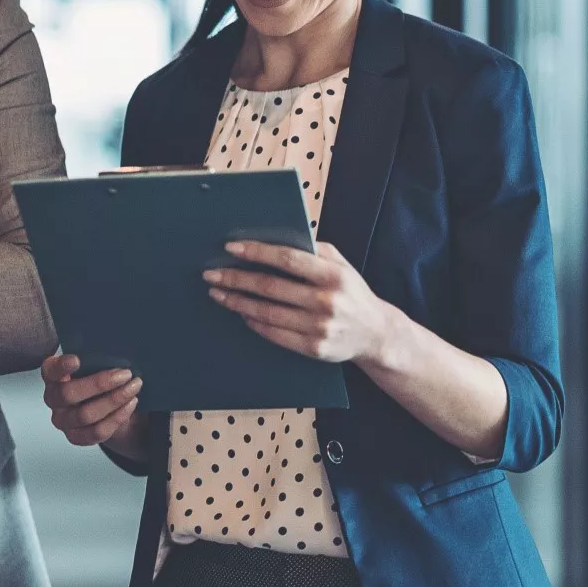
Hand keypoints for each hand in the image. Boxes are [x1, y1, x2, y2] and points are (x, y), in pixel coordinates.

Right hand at [40, 354, 146, 458]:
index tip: (77, 360)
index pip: (50, 370)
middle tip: (125, 374)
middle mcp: (53, 399)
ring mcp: (63, 421)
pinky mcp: (76, 437)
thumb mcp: (94, 364)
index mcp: (53, 376)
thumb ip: (96, 359)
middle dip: (100, 384)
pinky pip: (96, 432)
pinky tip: (130, 404)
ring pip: (85, 415)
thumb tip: (117, 352)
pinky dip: (117, 417)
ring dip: (114, 400)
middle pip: (69, 394)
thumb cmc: (98, 379)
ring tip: (133, 388)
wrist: (108, 406)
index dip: (61, 366)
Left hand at [205, 241, 399, 366]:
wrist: (376, 334)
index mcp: (333, 274)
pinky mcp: (314, 349)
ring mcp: (320, 327)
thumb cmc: (351, 292)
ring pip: (268, 313)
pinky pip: (275, 334)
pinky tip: (240, 312)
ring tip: (219, 293)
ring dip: (238, 302)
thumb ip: (314, 249)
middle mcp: (327, 301)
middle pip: (271, 287)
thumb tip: (275, 238)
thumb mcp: (341, 264)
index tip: (231, 248)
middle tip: (211, 273)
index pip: (288, 259)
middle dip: (236, 279)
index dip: (257, 252)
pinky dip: (254, 323)